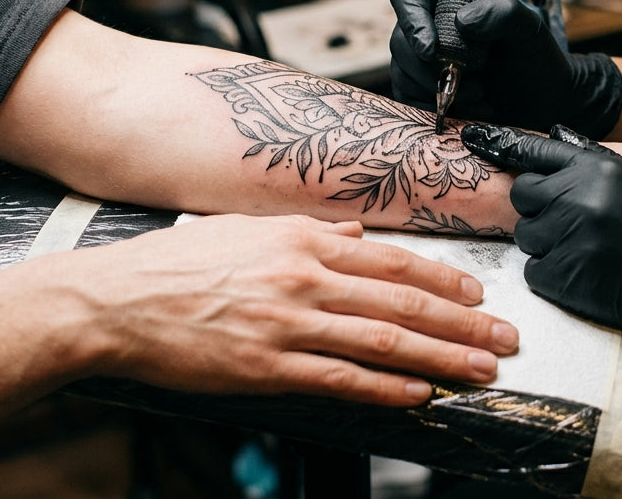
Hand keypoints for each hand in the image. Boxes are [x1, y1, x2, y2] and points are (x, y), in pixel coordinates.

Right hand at [60, 214, 518, 406]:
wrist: (117, 302)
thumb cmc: (178, 263)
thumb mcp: (247, 228)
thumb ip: (311, 232)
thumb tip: (358, 237)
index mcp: (301, 240)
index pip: (393, 260)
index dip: (444, 280)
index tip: (477, 295)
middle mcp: (303, 277)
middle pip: (402, 302)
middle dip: (462, 322)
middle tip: (504, 338)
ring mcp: (287, 324)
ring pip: (383, 341)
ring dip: (441, 357)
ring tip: (481, 369)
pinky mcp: (267, 368)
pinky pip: (341, 379)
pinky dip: (386, 387)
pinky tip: (419, 393)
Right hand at [388, 0, 621, 137]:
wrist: (544, 99)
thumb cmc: (537, 57)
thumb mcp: (529, 26)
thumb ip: (503, 11)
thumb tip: (461, 21)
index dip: (410, 19)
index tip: (433, 49)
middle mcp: (428, 26)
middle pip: (399, 41)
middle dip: (431, 69)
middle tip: (472, 81)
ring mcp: (421, 60)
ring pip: (402, 73)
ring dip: (437, 91)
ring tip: (479, 96)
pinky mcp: (422, 91)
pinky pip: (408, 101)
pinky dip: (434, 110)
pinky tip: (468, 111)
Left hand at [460, 123, 621, 382]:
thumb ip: (596, 162)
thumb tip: (556, 134)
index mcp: (601, 169)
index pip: (536, 153)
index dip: (504, 147)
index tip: (474, 137)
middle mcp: (581, 197)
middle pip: (524, 195)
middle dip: (541, 209)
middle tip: (572, 227)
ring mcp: (572, 238)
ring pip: (528, 236)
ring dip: (550, 246)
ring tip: (592, 256)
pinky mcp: (568, 279)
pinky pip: (536, 274)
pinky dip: (556, 279)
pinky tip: (591, 280)